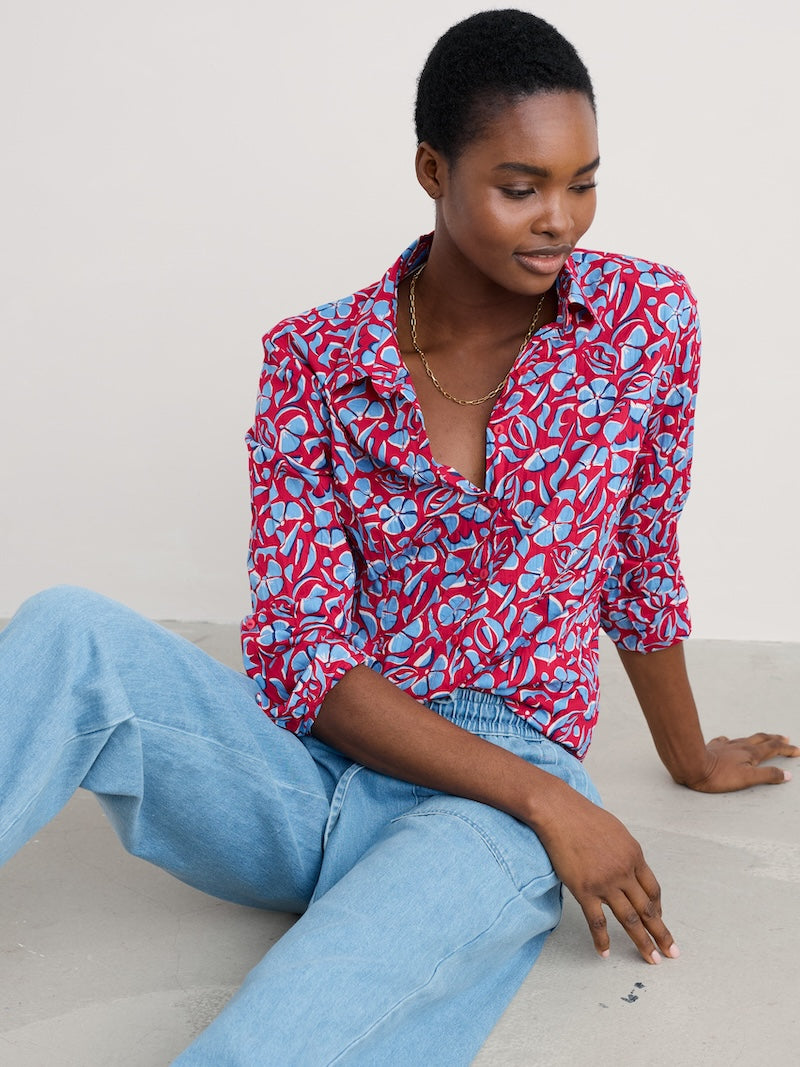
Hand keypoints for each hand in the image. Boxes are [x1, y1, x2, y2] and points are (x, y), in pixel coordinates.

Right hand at [536, 791, 678, 964]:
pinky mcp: (584, 890)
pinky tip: (604, 953)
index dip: (658, 909)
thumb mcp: (616, 831)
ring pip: (629, 920)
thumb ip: (625, 852)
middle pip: (648, 909)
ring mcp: (605, 883)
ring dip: (642, 942)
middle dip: (661, 933)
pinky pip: (597, 921)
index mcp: (634, 856)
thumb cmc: (584, 816)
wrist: (559, 812)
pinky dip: (602, 940)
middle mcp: (624, 872)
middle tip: (672, 952)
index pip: (653, 890)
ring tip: (651, 959)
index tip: (659, 920)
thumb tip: (628, 867)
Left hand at [686, 732, 799, 792]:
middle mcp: (740, 745)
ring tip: (762, 739)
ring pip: (746, 738)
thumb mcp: (748, 779)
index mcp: (751, 752)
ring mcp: (726, 745)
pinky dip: (732, 741)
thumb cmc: (719, 775)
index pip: (774, 748)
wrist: (692, 764)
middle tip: (785, 737)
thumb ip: (768, 775)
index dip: (787, 749)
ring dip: (758, 739)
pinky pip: (726, 741)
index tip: (798, 751)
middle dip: (775, 739)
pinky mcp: (714, 747)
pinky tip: (729, 741)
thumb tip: (786, 775)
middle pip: (762, 739)